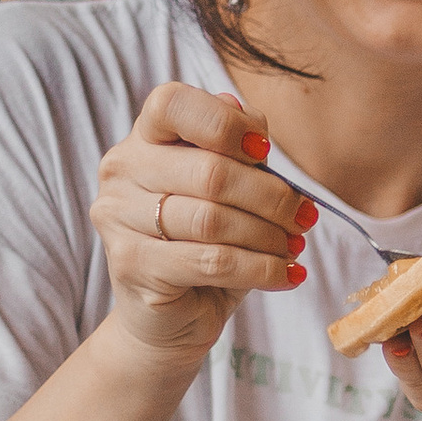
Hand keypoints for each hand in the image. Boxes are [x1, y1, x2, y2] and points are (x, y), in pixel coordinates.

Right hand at [90, 83, 314, 367]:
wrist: (171, 316)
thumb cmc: (206, 244)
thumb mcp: (231, 191)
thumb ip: (240, 151)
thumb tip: (254, 122)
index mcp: (143, 139)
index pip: (172, 103)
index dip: (226, 124)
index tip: (264, 152)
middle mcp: (121, 172)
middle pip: (210, 171)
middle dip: (272, 197)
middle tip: (303, 217)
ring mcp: (118, 218)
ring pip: (213, 220)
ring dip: (269, 236)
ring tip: (294, 247)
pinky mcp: (130, 266)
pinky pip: (212, 262)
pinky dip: (261, 268)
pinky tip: (287, 274)